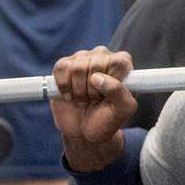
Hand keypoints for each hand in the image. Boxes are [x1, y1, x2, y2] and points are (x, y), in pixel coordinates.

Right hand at [49, 47, 137, 171]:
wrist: (83, 129)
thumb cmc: (107, 119)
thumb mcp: (122, 110)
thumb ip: (119, 92)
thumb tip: (97, 77)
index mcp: (122, 63)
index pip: (118, 63)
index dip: (110, 84)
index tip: (108, 97)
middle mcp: (103, 56)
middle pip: (95, 65)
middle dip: (92, 90)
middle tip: (94, 100)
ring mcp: (82, 58)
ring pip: (77, 68)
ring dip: (78, 91)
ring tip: (84, 99)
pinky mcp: (64, 65)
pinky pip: (61, 68)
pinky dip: (64, 87)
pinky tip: (70, 95)